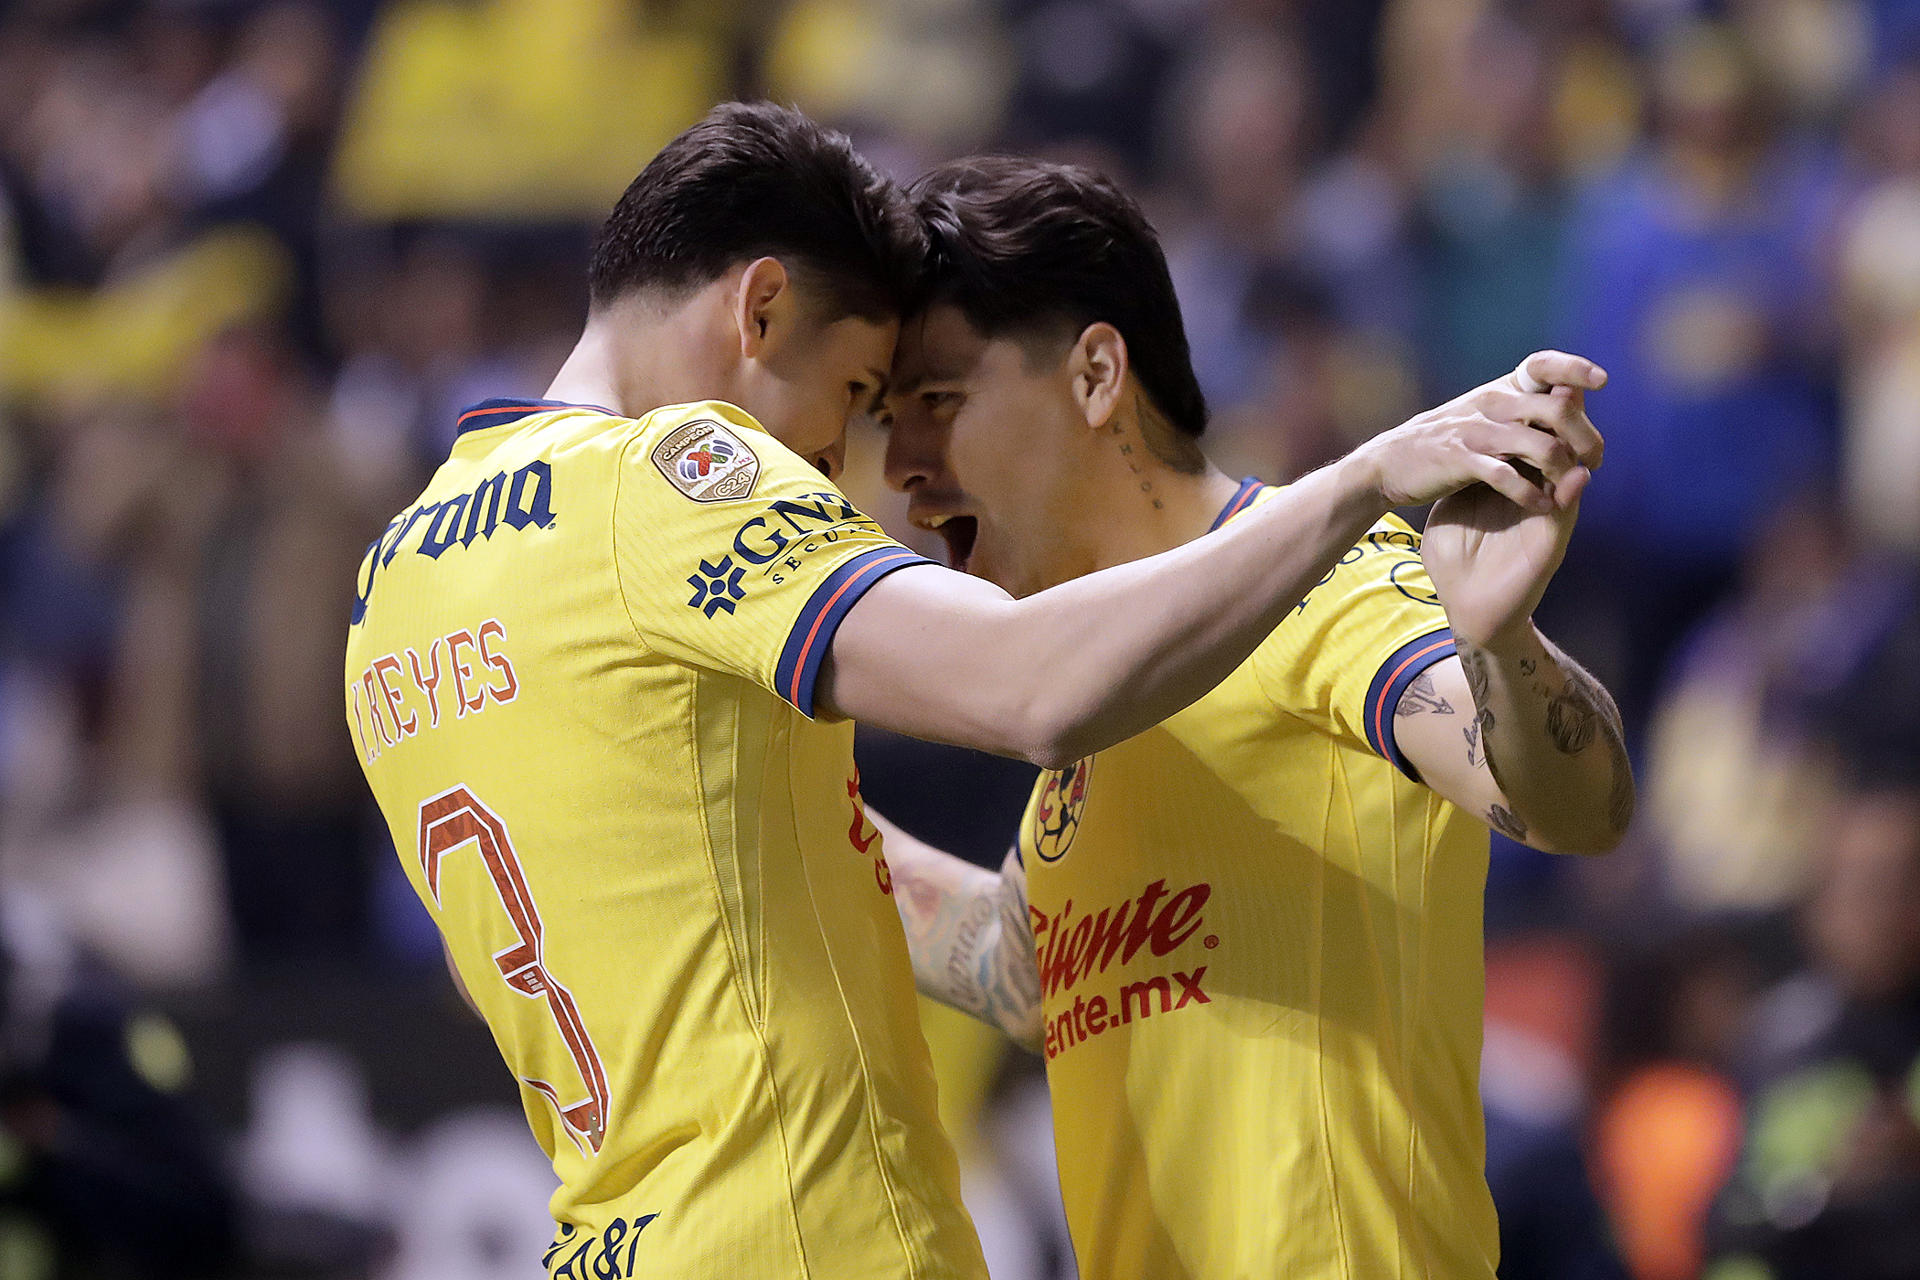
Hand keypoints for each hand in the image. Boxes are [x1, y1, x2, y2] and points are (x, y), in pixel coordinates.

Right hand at [1351, 350, 1605, 510]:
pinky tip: (1541, 505)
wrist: (1387, 464)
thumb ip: (1521, 408)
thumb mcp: (1481, 415)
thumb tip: (1570, 398)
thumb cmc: (1443, 443)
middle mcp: (1491, 404)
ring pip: (1541, 445)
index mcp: (1500, 390)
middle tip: (1595, 460)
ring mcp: (1476, 432)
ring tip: (1571, 490)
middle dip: (1587, 436)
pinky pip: (1507, 475)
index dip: (1574, 368)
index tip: (1602, 381)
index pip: (1543, 365)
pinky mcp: (1461, 461)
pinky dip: (1531, 493)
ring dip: (1565, 471)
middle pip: (1558, 408)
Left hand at [1420, 352, 1608, 646]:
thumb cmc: (1457, 560)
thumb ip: (1459, 475)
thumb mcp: (1451, 507)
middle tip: (1567, 384)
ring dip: (1575, 444)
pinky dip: (1571, 494)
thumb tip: (1448, 442)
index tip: (1535, 377)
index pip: (1530, 437)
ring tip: (1574, 413)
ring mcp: (1548, 515)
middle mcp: (1538, 493)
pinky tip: (1577, 475)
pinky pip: (1567, 513)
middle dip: (1566, 416)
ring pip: (1571, 472)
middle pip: (1559, 445)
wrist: (1466, 608)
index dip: (1534, 409)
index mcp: (1514, 482)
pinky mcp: (1550, 542)